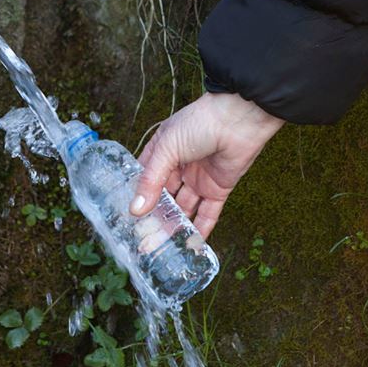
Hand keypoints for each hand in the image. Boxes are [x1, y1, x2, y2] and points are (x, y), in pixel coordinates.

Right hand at [129, 92, 283, 238]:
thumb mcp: (167, 149)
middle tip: (144, 241)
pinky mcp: (218, 188)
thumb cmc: (200, 122)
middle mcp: (179, 167)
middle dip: (155, 218)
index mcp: (162, 151)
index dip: (137, 198)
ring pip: (184, 208)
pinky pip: (208, 212)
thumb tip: (136, 209)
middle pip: (164, 198)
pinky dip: (202, 228)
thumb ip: (151, 180)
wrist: (239, 118)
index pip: (145, 180)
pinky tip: (192, 244)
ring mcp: (198, 178)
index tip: (128, 220)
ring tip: (164, 248)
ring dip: (175, 226)